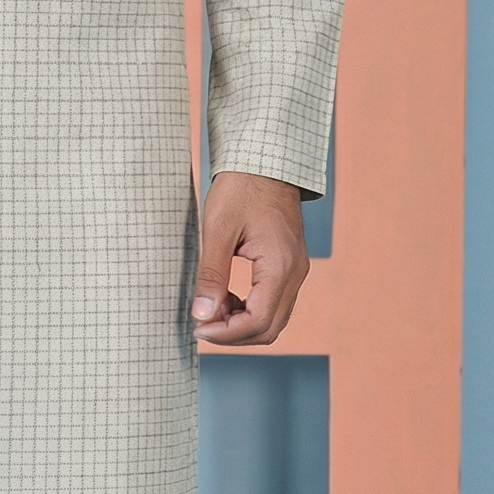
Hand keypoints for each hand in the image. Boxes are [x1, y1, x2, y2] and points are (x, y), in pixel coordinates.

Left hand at [191, 171, 307, 345]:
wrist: (264, 159)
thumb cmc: (240, 187)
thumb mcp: (217, 229)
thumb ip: (211, 275)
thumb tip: (202, 315)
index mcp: (281, 266)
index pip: (258, 322)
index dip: (226, 333)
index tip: (197, 328)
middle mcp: (296, 273)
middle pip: (269, 328)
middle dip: (233, 334)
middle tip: (201, 324)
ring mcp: (296, 270)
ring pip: (274, 318)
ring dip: (242, 323)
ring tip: (211, 309)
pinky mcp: (290, 265)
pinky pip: (274, 302)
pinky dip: (251, 309)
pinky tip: (227, 297)